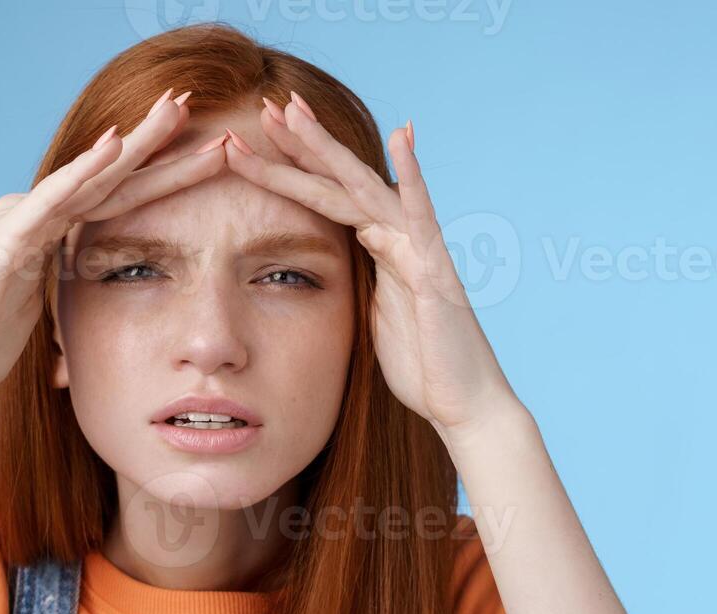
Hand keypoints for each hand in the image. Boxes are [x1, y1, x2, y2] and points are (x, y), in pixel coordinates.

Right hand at [0, 89, 228, 409]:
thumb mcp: (44, 306)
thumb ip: (64, 281)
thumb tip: (96, 284)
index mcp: (48, 230)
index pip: (117, 196)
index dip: (162, 171)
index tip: (207, 147)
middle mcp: (34, 214)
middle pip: (111, 176)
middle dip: (157, 139)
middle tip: (193, 97)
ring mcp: (20, 220)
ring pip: (92, 177)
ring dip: (137, 142)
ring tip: (176, 107)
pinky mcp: (7, 240)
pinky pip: (54, 200)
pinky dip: (85, 171)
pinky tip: (116, 145)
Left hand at [220, 92, 520, 440]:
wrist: (465, 404)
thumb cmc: (424, 369)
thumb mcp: (373, 321)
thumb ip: (359, 286)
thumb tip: (332, 272)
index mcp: (379, 252)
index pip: (327, 199)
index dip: (291, 169)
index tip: (251, 141)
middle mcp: (398, 240)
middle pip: (339, 181)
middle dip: (301, 144)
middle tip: (266, 104)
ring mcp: (418, 250)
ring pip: (365, 188)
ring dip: (328, 149)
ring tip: (293, 112)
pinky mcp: (434, 270)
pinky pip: (421, 215)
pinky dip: (412, 175)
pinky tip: (402, 135)